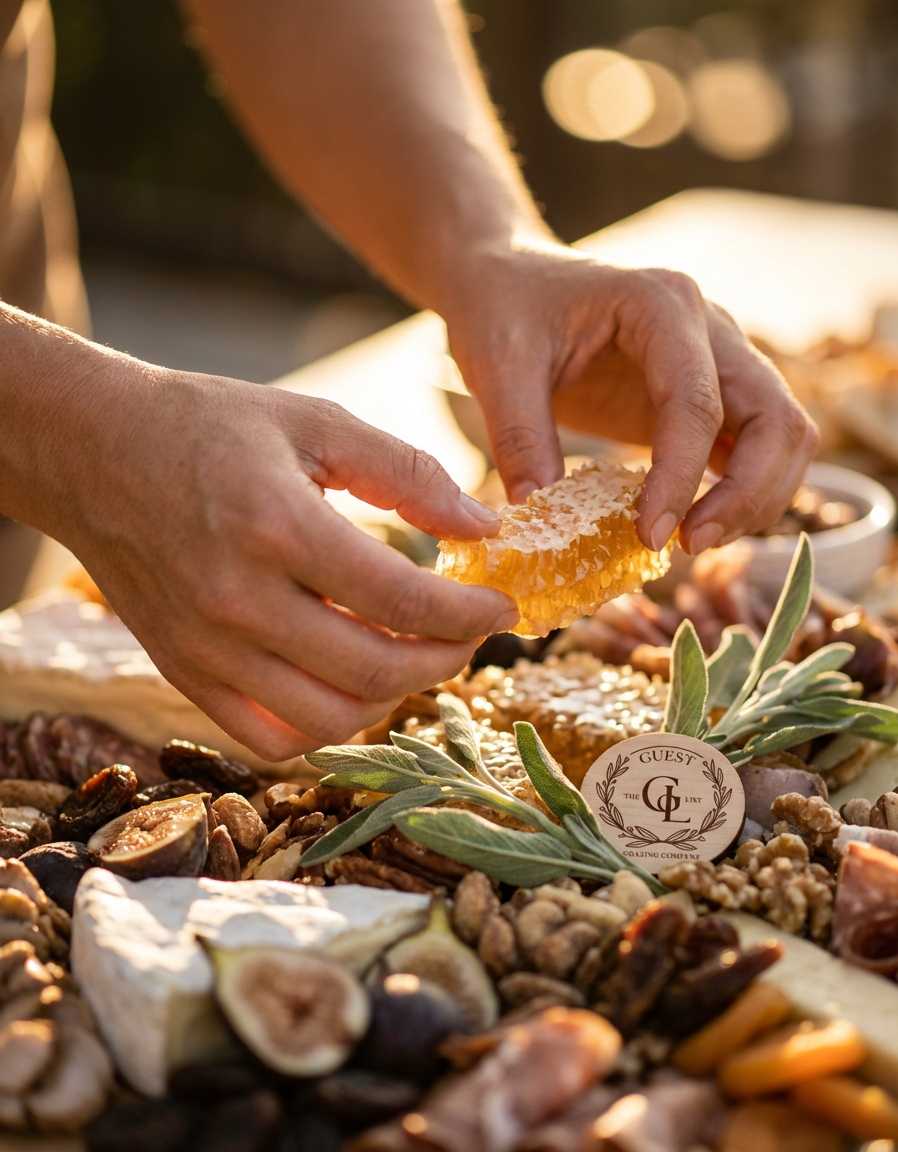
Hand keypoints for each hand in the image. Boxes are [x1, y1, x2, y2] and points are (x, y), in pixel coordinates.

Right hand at [48, 367, 514, 760]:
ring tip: (415, 655)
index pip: (401, 600)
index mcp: (278, 526)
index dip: (469, 613)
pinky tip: (350, 683)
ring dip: (393, 698)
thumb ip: (407, 472)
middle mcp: (239, 600)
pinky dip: (326, 725)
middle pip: (374, 671)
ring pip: (329, 718)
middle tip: (469, 633)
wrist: (95, 452)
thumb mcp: (314, 423)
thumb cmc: (209, 427)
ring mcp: (207, 648)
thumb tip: (482, 528)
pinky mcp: (184, 673)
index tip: (502, 605)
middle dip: (447, 659)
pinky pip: (270, 736)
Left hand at [444, 243, 819, 553]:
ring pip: (783, 434)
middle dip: (747, 494)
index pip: (698, 402)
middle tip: (688, 546)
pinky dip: (741, 492)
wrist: (510, 279)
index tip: (650, 536)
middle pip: (776, 417)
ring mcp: (718, 360)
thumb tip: (537, 513)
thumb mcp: (496, 365)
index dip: (681, 478)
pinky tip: (692, 526)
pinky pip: (754, 446)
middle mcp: (709, 327)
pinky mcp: (710, 394)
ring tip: (690, 543)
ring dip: (756, 498)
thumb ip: (519, 435)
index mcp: (662, 304)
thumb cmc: (504, 308)